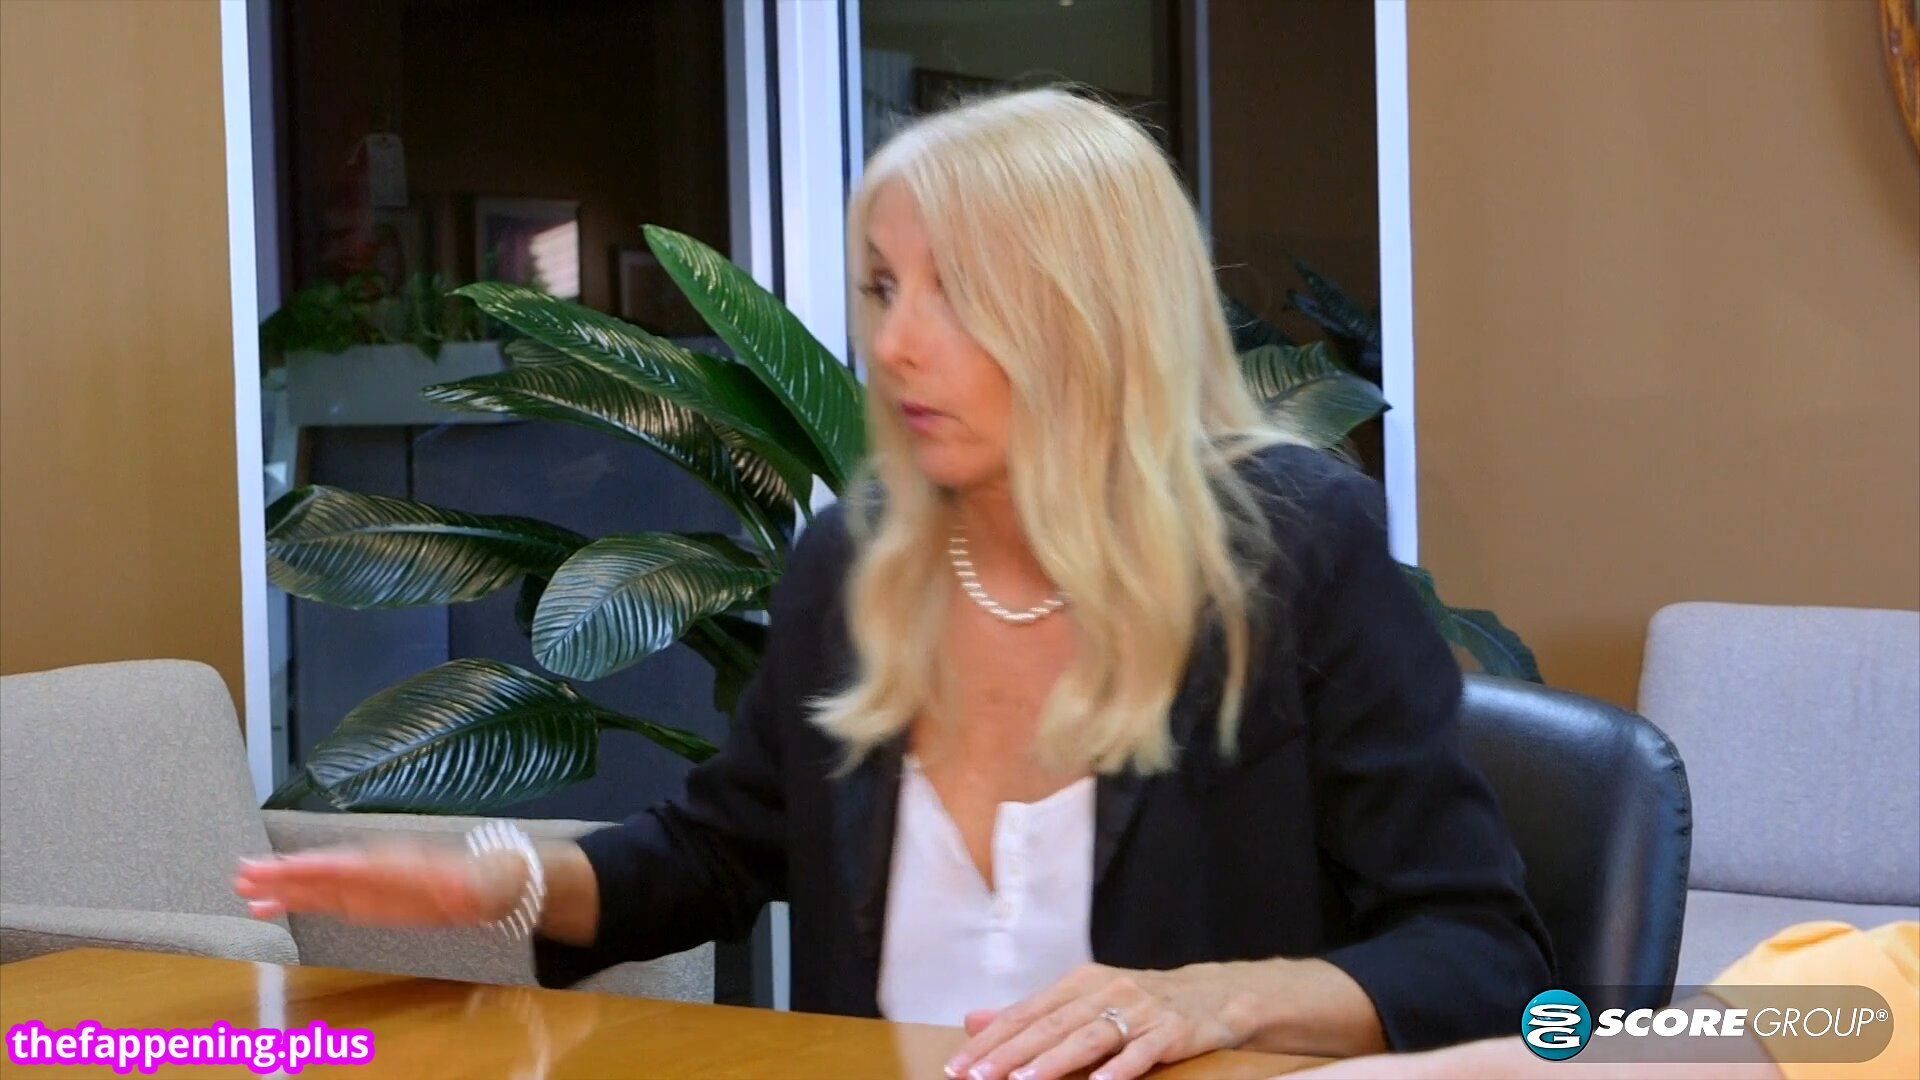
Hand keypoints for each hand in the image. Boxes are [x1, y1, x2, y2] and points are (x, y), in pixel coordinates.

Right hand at [232, 841, 523, 927]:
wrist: (466, 885)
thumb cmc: (459, 881)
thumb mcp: (460, 886)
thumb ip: (453, 892)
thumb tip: (460, 895)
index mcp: (383, 864)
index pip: (342, 865)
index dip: (310, 867)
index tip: (282, 867)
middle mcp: (363, 870)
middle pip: (318, 872)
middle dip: (282, 874)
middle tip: (243, 875)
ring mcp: (355, 885)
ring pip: (310, 888)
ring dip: (278, 890)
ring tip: (243, 893)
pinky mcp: (352, 901)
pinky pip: (316, 902)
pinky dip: (290, 903)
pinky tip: (266, 909)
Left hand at [944, 963, 1248, 1079]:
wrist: (1215, 996)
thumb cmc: (1139, 1004)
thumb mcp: (1084, 1001)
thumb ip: (1031, 1014)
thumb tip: (972, 1020)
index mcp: (1079, 982)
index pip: (1025, 1012)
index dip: (990, 1039)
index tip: (958, 1065)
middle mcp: (1106, 990)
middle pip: (1049, 1025)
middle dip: (1008, 1053)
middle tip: (975, 1076)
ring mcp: (1140, 1009)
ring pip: (1088, 1037)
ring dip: (1053, 1061)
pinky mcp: (1172, 1030)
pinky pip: (1141, 1052)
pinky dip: (1119, 1068)